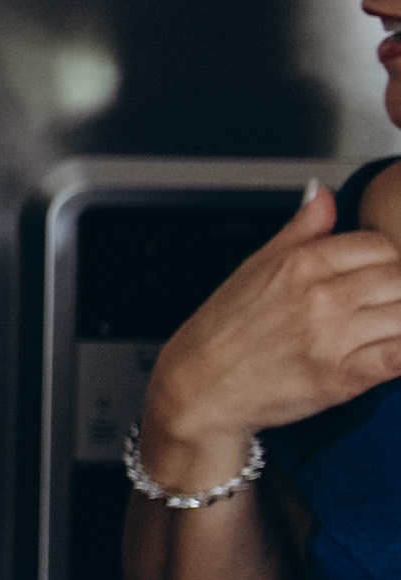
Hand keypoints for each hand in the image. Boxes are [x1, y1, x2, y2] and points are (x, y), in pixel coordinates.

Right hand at [139, 181, 400, 485]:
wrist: (199, 386)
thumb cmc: (224, 330)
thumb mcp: (255, 265)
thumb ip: (300, 228)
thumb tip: (324, 193)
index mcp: (301, 263)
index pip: (380, 245)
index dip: (387, 260)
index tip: (379, 274)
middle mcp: (320, 296)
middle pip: (400, 278)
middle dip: (398, 291)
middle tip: (381, 305)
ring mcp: (333, 336)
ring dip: (399, 321)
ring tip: (381, 328)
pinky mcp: (343, 377)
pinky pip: (398, 357)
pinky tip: (390, 351)